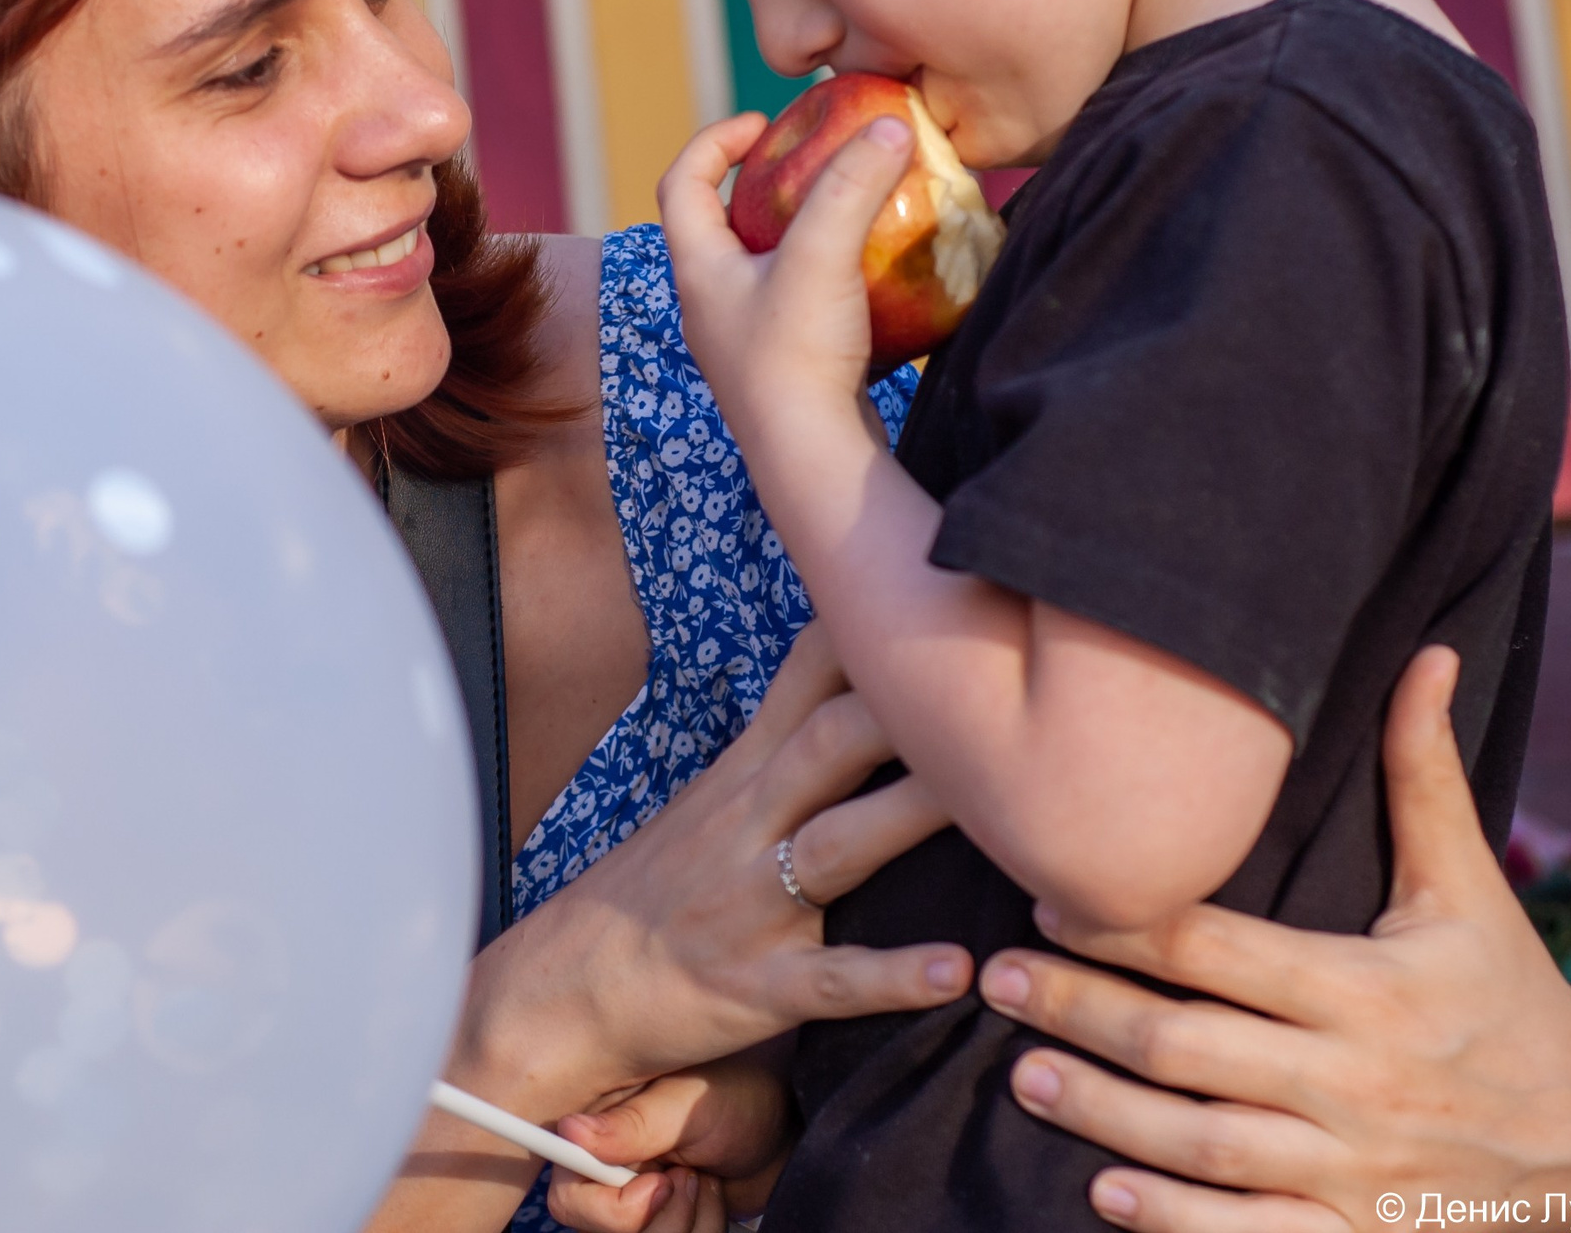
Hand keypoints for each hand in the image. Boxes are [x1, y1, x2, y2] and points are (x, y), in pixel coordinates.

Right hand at [451, 625, 962, 1108]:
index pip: (810, 675)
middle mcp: (748, 822)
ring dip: (912, 819)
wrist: (564, 987)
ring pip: (839, 846)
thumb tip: (867, 674)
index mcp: (745, 771)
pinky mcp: (754, 986)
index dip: (873, 625)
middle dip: (911, 709)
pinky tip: (955, 972)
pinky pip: (830, 981)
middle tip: (1006, 683)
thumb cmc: (657, 888)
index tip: (948, 583)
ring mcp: (749, 904)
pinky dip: (891, 978)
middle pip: (832, 742)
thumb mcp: (713, 797)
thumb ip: (788, 740)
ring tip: (1005, 812)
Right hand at [548, 1055, 794, 1231]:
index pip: (569, 1196)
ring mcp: (639, 1201)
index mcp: (598, 1135)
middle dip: (658, 1221)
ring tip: (708, 1181)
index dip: (608, 1208)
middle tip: (691, 1178)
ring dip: (688, 1224)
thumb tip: (569, 1130)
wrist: (781, 1119)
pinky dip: (704, 1230)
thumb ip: (630, 1124)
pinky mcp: (666, 1221)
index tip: (659, 1186)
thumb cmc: (736, 1091)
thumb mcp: (685, 1105)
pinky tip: (714, 1195)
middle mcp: (610, 1172)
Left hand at [656, 110, 917, 449]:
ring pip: (761, 268)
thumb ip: (852, 185)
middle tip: (812, 164)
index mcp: (698, 269)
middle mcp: (710, 305)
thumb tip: (892, 125)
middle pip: (719, 223)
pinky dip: (826, 278)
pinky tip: (870, 275)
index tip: (763, 123)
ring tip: (847, 213)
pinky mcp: (783, 369)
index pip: (681, 183)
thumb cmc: (797, 356)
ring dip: (798, 233)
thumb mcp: (822, 255)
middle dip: (763, 184)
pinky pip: (796, 306)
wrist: (812, 459)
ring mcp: (745, 341)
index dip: (713, 141)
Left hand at [978, 644, 1570, 1230]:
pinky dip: (1177, 1223)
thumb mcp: (1467, 888)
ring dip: (1103, 1112)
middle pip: (1190, 1044)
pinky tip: (1106, 1194)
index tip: (1042, 900)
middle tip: (996, 981)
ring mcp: (1354, 1166)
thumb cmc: (1506, 994)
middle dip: (1082, 1010)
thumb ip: (1423, 775)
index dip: (1125, 927)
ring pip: (1204, 1143)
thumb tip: (1425, 655)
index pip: (1220, 951)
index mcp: (1369, 989)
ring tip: (1024, 1073)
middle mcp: (1356, 1080)